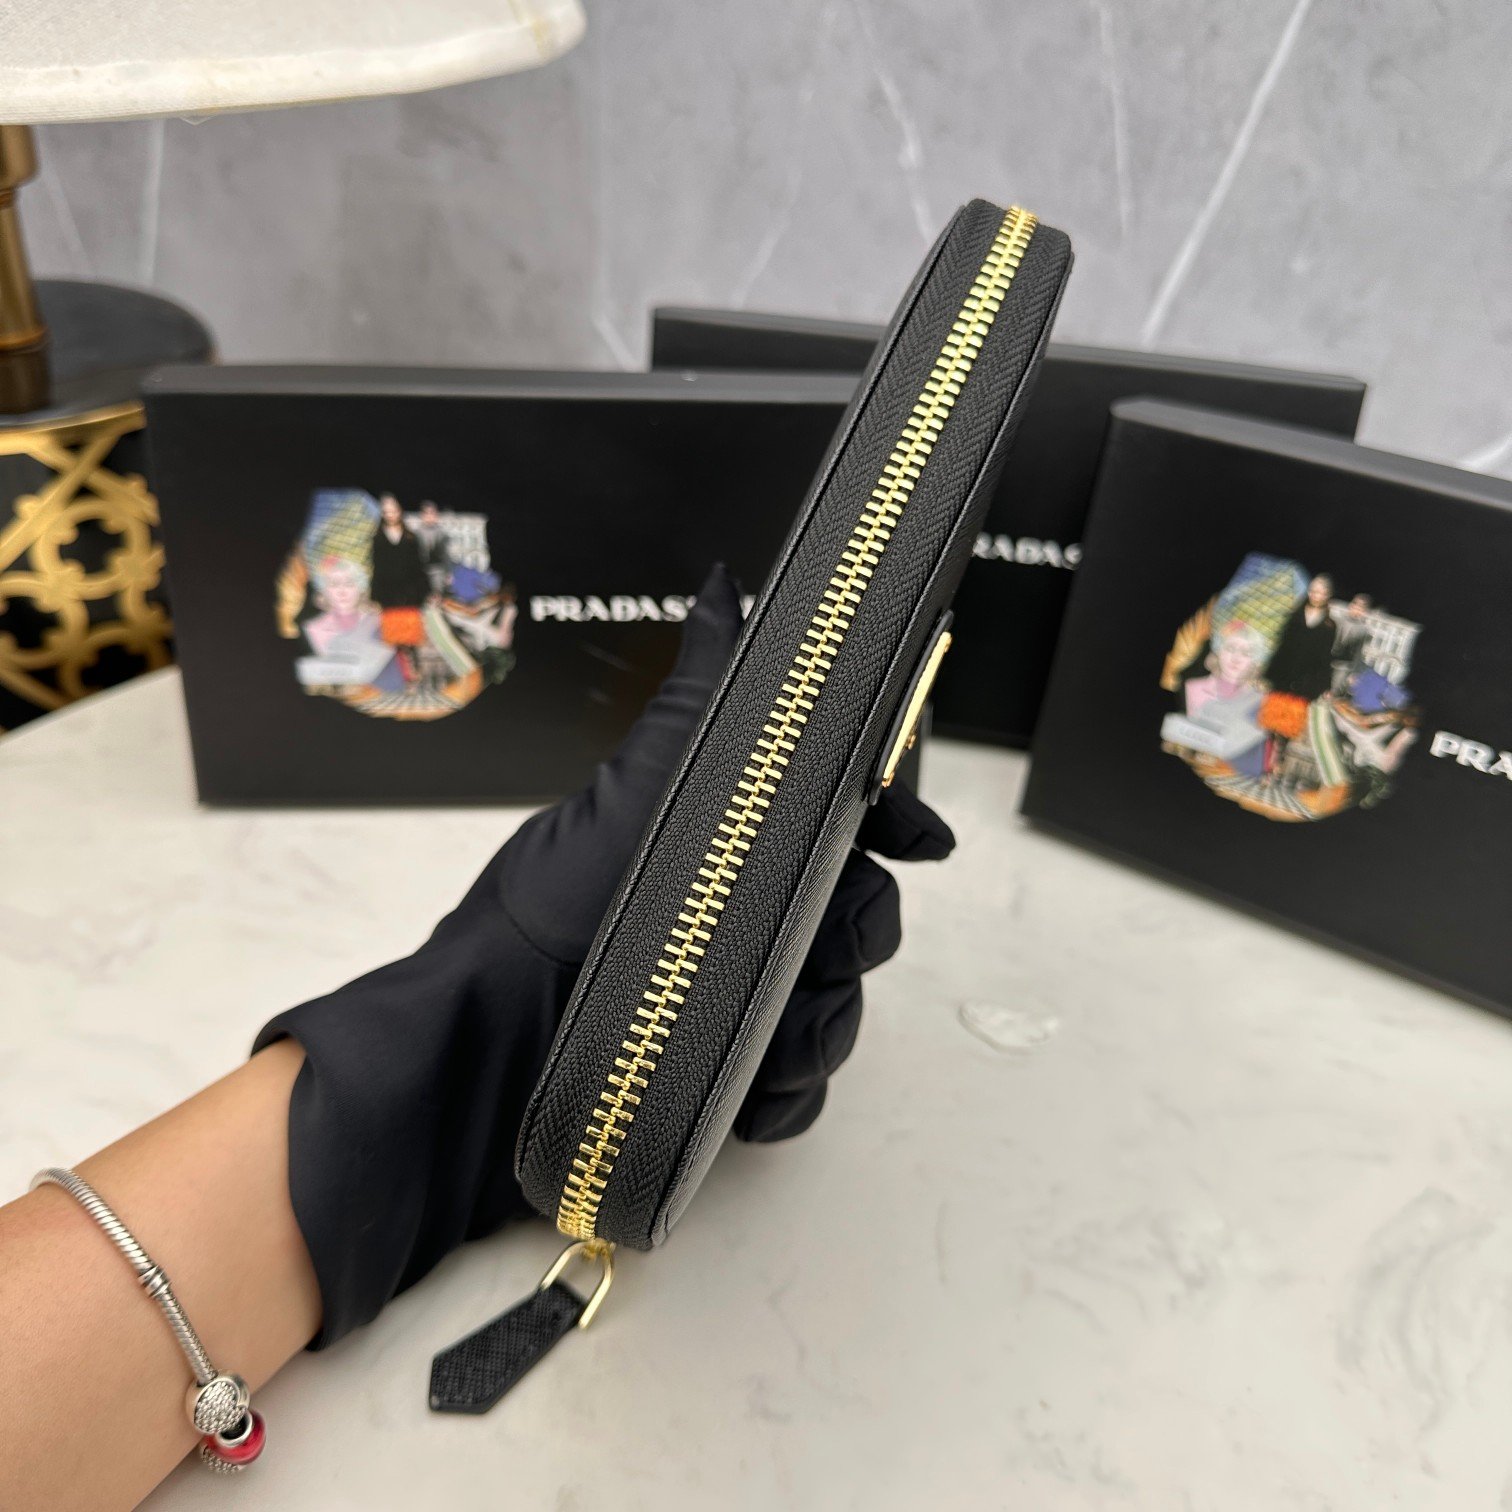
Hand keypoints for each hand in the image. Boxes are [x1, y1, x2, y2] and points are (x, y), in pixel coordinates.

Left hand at [255, 564, 954, 1345]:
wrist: (496, 1035)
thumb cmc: (563, 900)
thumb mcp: (644, 781)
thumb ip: (702, 692)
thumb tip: (721, 589)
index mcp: (736, 842)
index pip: (849, 827)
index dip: (894, 826)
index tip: (918, 839)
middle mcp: (743, 917)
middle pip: (862, 924)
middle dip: (849, 938)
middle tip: (808, 945)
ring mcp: (736, 1002)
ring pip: (838, 1014)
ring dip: (814, 1028)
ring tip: (758, 1034)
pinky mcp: (724, 1083)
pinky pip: (800, 1094)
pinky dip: (784, 1096)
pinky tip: (749, 1090)